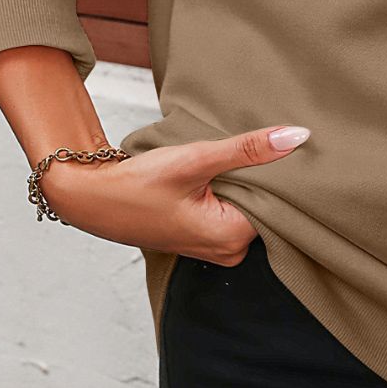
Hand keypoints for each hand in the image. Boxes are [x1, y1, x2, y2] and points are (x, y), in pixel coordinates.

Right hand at [36, 124, 310, 263]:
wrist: (89, 198)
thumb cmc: (136, 185)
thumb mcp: (195, 159)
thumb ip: (247, 149)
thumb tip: (296, 136)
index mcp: (232, 239)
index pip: (281, 202)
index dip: (282, 172)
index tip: (287, 147)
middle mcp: (229, 250)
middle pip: (266, 205)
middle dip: (264, 175)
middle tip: (260, 144)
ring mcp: (216, 246)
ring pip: (248, 204)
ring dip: (245, 180)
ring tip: (239, 153)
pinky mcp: (204, 235)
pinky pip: (232, 208)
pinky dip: (230, 188)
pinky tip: (222, 169)